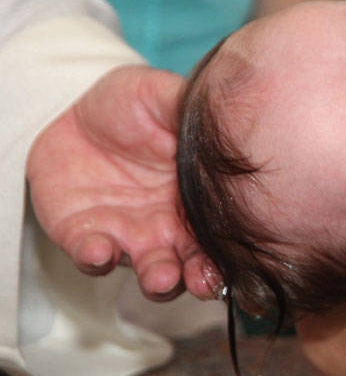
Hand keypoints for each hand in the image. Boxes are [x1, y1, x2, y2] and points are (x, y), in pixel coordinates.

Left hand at [26, 65, 217, 300]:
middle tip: (204, 279)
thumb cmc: (131, 106)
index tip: (240, 257)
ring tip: (162, 276)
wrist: (75, 112)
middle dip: (202, 279)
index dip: (234, 250)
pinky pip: (92, 256)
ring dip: (159, 279)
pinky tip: (98, 249)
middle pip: (197, 265)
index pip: (224, 232)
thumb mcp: (164, 95)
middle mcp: (172, 227)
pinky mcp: (84, 237)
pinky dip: (96, 258)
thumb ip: (189, 107)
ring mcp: (130, 236)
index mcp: (199, 198)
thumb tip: (225, 109)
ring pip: (152, 272)